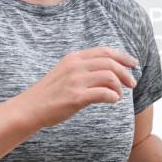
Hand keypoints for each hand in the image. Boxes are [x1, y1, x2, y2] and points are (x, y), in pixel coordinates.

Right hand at [21, 47, 137, 129]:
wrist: (28, 109)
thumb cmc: (46, 95)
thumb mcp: (62, 73)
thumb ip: (81, 69)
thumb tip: (106, 73)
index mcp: (72, 58)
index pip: (104, 52)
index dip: (123, 57)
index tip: (133, 64)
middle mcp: (75, 67)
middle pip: (110, 63)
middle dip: (126, 73)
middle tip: (131, 84)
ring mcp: (75, 81)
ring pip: (110, 77)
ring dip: (119, 86)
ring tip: (119, 95)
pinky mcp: (76, 97)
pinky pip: (104, 93)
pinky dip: (113, 97)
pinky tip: (112, 101)